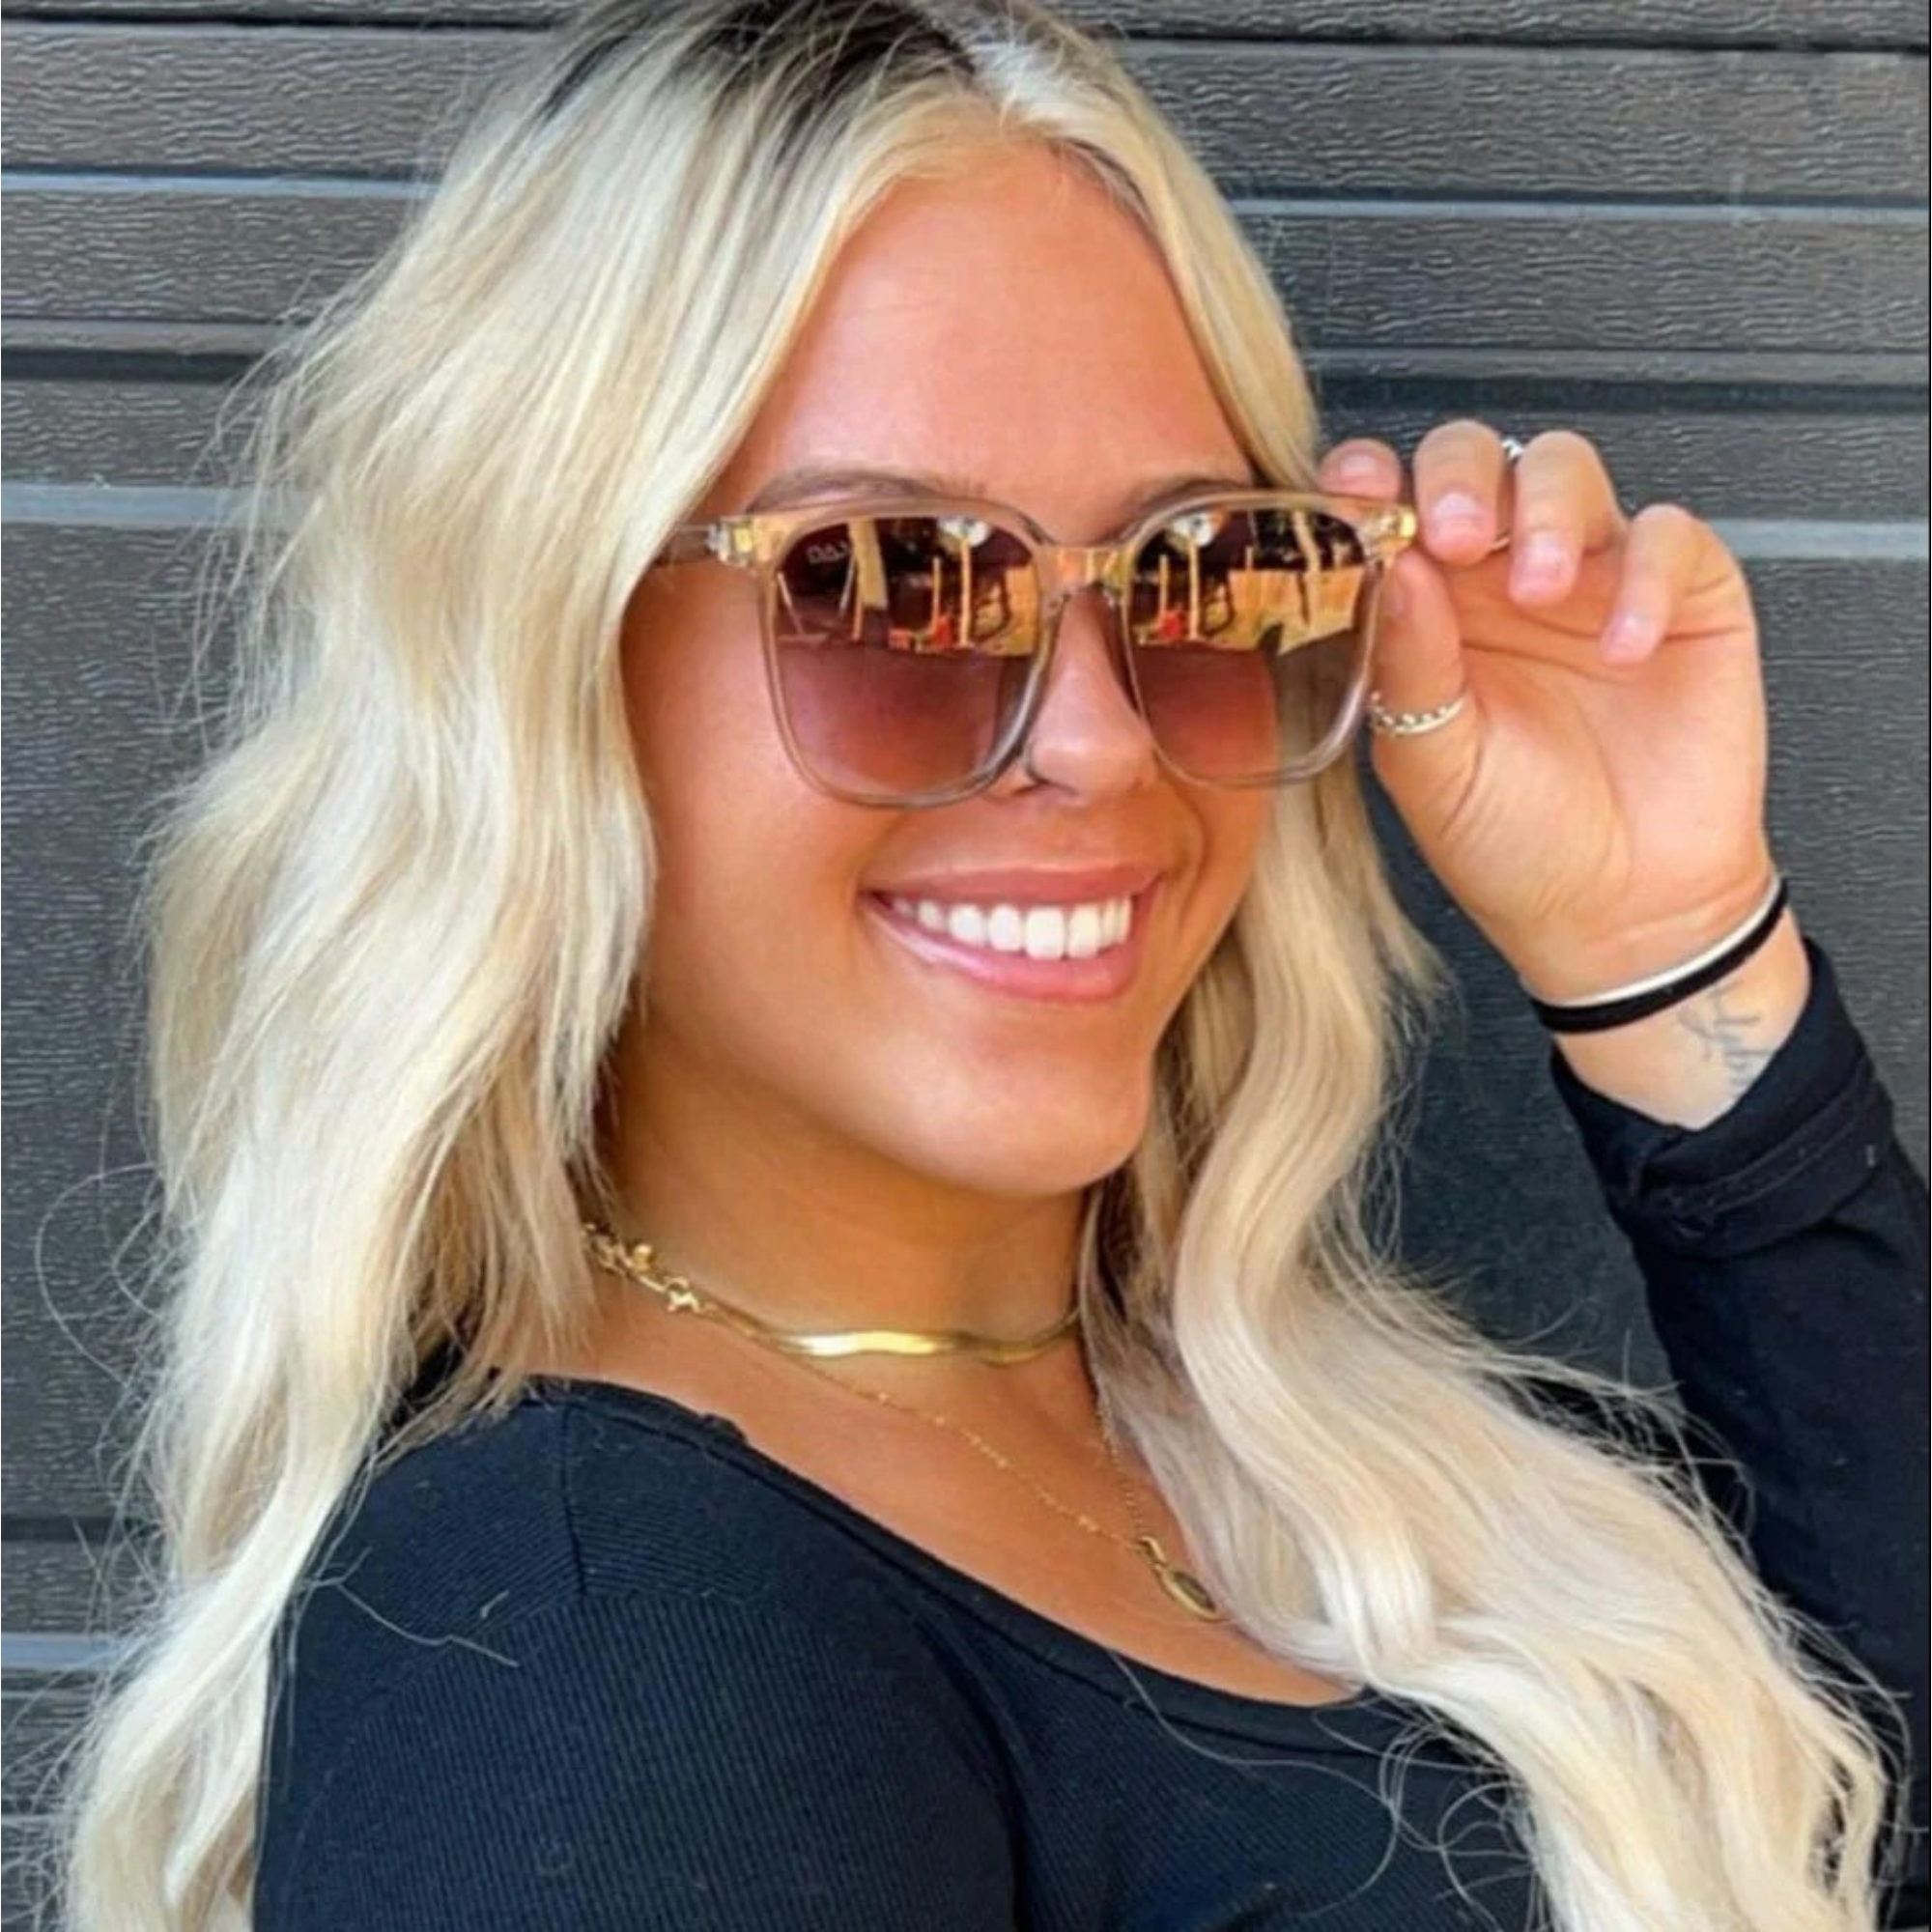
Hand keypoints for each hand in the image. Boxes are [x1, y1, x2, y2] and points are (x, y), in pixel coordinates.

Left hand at [1320, 423, 1780, 1002]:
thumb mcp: (1431, 763)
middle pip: (1478, 462)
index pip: (1389, 509)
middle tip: (1451, 535)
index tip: (1356, 491)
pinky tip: (1622, 646)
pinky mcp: (1683, 597)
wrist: (1618, 914)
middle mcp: (1499, 581)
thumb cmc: (1512, 843)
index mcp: (1424, 611)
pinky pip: (1668, 538)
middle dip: (1460, 477)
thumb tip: (1386, 565)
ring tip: (1540, 588)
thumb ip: (1407, 663)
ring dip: (1547, 510)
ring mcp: (1591, 579)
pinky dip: (1644, 576)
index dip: (1370, 482)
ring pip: (1567, 471)